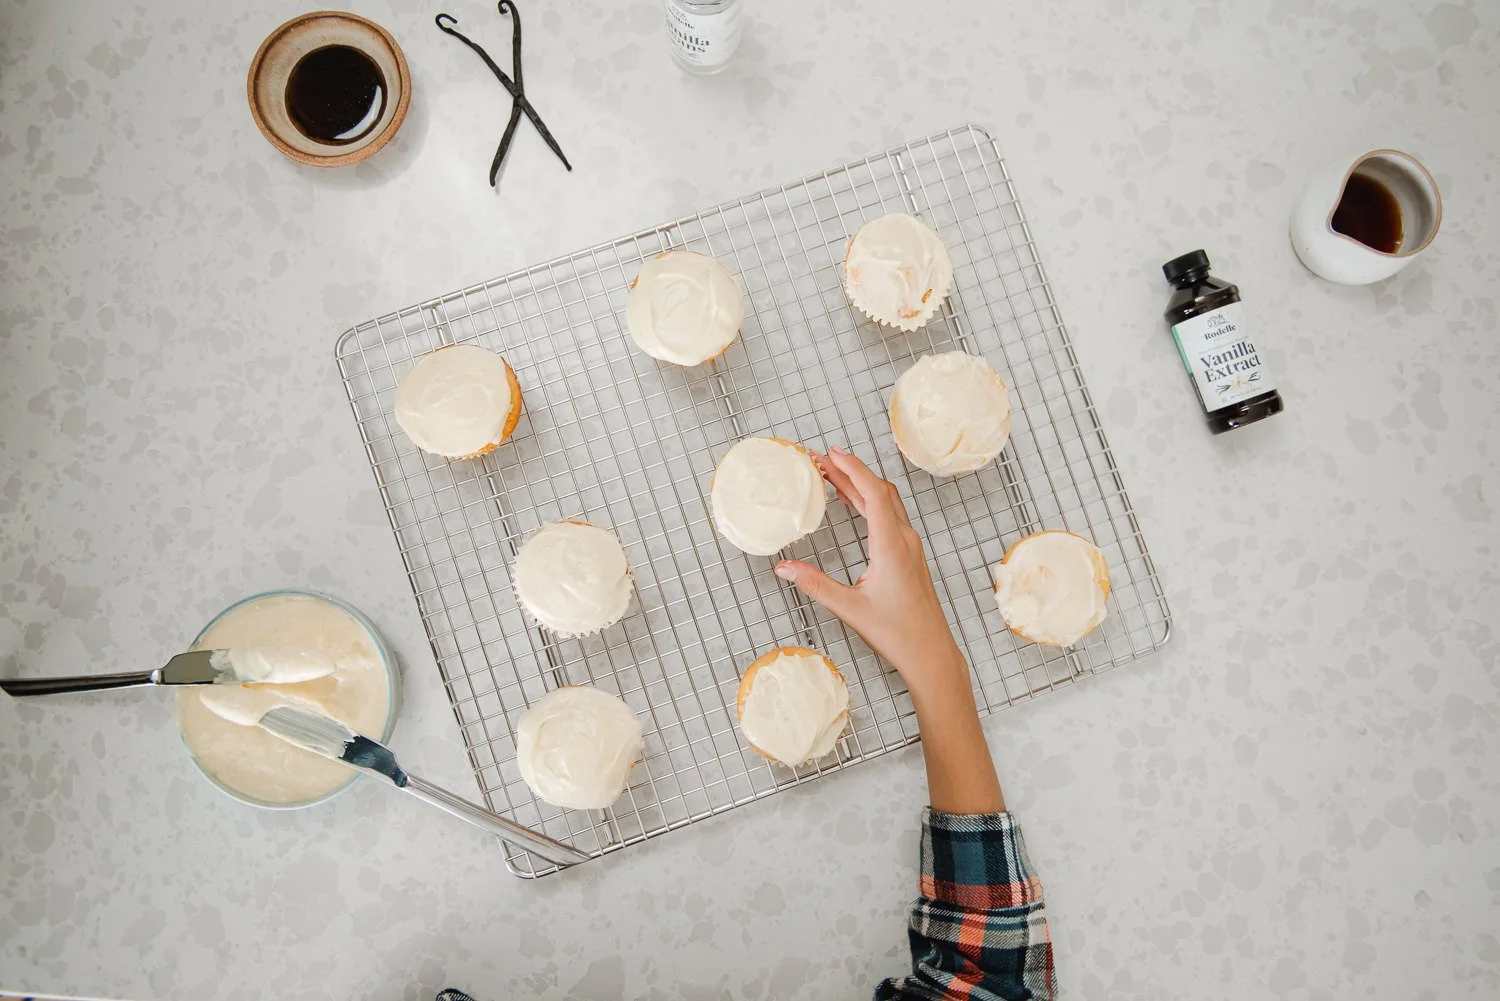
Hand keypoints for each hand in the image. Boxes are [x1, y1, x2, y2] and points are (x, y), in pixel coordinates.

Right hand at [777, 446, 1002, 812]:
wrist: (931, 652)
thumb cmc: (897, 633)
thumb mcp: (850, 608)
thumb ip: (815, 585)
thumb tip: (784, 568)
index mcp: (891, 545)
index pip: (873, 492)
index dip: (851, 468)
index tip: (831, 453)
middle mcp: (905, 539)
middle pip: (879, 490)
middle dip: (851, 471)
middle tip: (821, 460)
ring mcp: (911, 546)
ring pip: (887, 502)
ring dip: (862, 484)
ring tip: (834, 476)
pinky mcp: (911, 556)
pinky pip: (891, 516)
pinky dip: (871, 501)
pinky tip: (856, 505)